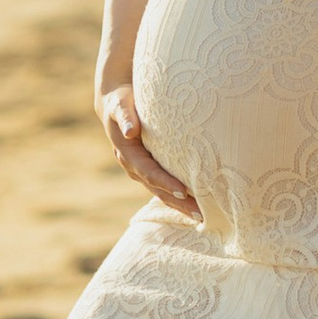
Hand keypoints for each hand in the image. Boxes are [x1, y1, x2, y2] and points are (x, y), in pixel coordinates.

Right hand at [97, 81, 199, 219]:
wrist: (115, 104)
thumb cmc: (121, 101)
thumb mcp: (120, 105)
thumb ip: (125, 116)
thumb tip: (130, 132)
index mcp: (127, 154)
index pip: (149, 172)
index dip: (165, 183)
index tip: (184, 192)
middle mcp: (133, 167)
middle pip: (157, 189)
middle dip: (178, 203)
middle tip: (200, 215)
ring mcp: (141, 171)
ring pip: (162, 193)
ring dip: (180, 205)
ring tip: (202, 217)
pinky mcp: (150, 169)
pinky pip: (164, 187)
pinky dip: (178, 198)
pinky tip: (194, 205)